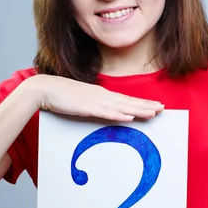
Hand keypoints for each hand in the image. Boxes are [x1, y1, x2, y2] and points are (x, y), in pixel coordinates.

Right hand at [27, 74, 163, 121]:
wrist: (45, 89)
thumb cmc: (61, 95)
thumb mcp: (82, 102)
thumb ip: (93, 107)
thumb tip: (103, 113)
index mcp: (101, 95)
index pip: (126, 100)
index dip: (141, 103)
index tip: (155, 106)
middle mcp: (102, 96)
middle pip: (129, 102)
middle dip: (146, 106)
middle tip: (163, 109)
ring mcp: (95, 101)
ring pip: (122, 107)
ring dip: (138, 110)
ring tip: (153, 113)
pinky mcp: (86, 108)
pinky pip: (105, 113)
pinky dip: (118, 115)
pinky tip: (129, 118)